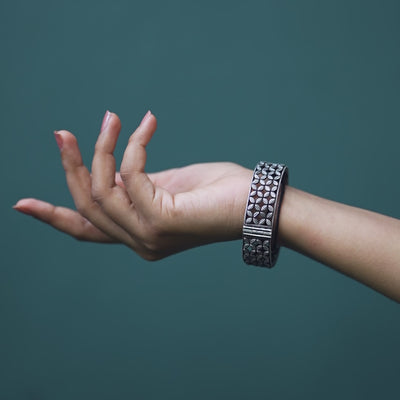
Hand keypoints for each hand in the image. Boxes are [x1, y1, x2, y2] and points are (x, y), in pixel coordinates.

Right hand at [14, 111, 251, 259]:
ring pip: (100, 190)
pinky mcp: (160, 221)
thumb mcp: (169, 185)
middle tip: (65, 132)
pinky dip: (135, 144)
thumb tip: (116, 167)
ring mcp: (148, 236)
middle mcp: (139, 242)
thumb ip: (140, 183)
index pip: (87, 231)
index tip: (22, 205)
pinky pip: (130, 174)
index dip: (53, 217)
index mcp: (140, 235)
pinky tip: (149, 124)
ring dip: (101, 148)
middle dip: (72, 166)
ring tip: (112, 117)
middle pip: (86, 205)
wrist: (259, 203)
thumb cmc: (220, 192)